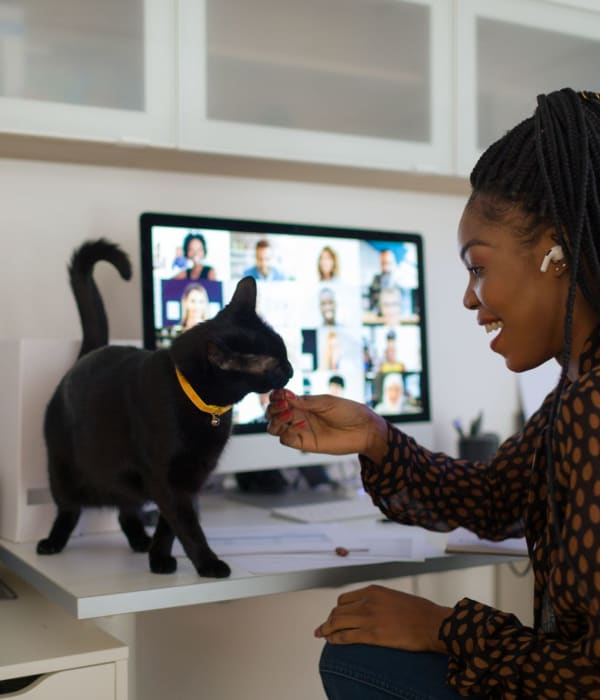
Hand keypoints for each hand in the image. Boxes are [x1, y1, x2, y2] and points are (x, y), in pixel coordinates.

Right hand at [266, 390, 387, 459]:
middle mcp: (298, 416)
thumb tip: (285, 396)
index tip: (280, 394)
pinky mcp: (305, 444)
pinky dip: (288, 431)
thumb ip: (305, 401)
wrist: (363, 429)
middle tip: (284, 405)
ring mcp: (300, 430)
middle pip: (272, 414)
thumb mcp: (326, 402)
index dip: (275, 397)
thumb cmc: (348, 411)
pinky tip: (302, 424)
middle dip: (273, 408)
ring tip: (288, 414)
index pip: (280, 400)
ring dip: (276, 420)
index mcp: (303, 404)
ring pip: (274, 428)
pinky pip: (286, 439)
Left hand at [314, 584, 451, 652]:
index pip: (345, 599)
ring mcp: (368, 618)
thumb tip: (372, 609)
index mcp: (373, 591)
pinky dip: (335, 639)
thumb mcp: (395, 597)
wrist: (432, 623)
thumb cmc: (420, 612)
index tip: (333, 615)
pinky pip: (345, 636)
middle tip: (323, 628)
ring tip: (322, 635)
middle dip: (329, 620)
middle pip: (338, 610)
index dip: (337, 609)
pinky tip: (331, 642)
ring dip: (327, 629)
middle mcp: (367, 602)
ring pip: (337, 622)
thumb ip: (380, 601)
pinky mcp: (372, 635)